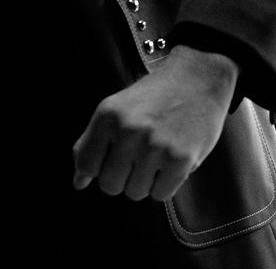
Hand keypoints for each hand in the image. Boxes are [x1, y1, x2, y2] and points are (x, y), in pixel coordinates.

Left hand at [72, 45, 237, 201]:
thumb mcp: (116, 109)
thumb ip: (92, 143)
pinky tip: (169, 160)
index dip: (96, 169)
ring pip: (135, 193)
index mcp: (108, 115)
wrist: (197, 80)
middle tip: (135, 158)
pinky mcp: (180, 160)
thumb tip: (78, 182)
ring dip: (144, 181)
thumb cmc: (154, 96)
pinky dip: (164, 184)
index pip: (86, 164)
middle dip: (121, 178)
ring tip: (154, 155)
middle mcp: (128, 131)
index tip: (108, 160)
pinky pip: (160, 195)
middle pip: (110, 185)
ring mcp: (155, 147)